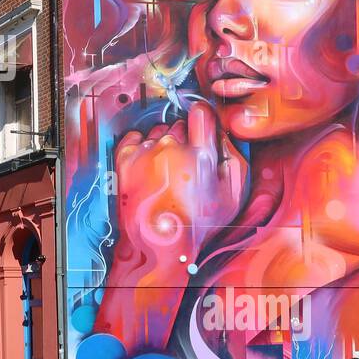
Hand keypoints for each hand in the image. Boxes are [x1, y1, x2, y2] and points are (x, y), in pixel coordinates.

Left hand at [95, 100, 246, 350]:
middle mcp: (171, 147)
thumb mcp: (232, 195)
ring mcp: (145, 152)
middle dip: (183, 140)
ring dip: (162, 145)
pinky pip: (134, 137)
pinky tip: (147, 166)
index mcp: (201, 154)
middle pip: (179, 125)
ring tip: (165, 173)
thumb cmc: (198, 224)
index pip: (202, 113)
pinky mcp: (124, 159)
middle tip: (184, 167)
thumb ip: (233, 158)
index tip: (200, 129)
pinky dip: (140, 146)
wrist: (157, 245)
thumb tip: (222, 133)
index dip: (202, 120)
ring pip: (157, 132)